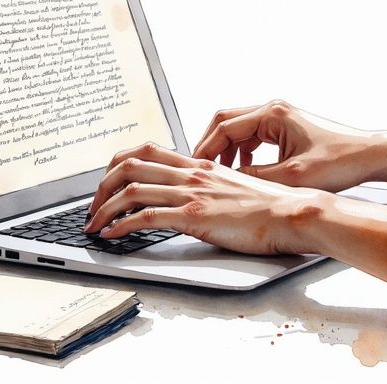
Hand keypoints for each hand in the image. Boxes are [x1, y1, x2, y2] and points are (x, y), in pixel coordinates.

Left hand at [83, 143, 325, 254]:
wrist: (294, 213)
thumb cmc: (270, 206)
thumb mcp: (230, 188)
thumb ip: (206, 189)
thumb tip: (187, 201)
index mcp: (197, 164)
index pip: (145, 151)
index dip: (118, 164)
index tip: (107, 183)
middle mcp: (189, 173)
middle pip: (128, 165)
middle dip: (101, 186)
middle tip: (92, 207)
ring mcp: (190, 193)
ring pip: (131, 189)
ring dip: (104, 208)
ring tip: (93, 225)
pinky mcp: (194, 215)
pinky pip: (146, 217)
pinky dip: (121, 225)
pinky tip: (112, 235)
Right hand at [192, 100, 376, 191]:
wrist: (371, 156)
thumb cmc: (341, 161)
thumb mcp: (291, 176)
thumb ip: (254, 177)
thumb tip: (227, 182)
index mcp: (272, 114)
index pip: (224, 127)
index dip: (205, 149)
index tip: (196, 167)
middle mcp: (274, 110)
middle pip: (226, 122)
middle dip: (210, 145)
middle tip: (200, 167)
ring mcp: (280, 117)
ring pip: (238, 128)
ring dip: (226, 148)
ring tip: (220, 171)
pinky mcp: (286, 127)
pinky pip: (253, 135)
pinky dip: (242, 150)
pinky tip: (243, 168)